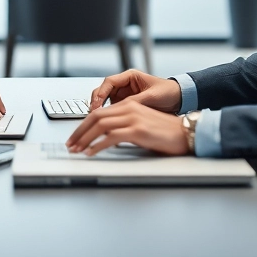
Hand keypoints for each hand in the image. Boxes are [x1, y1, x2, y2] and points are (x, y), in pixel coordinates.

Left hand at [65, 101, 188, 155]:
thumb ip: (125, 126)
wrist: (186, 133)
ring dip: (84, 139)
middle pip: (96, 117)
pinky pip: (111, 137)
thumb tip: (106, 138)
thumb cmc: (166, 132)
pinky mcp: (138, 130)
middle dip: (79, 132)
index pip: (99, 112)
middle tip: (70, 144)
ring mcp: (133, 118)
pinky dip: (98, 145)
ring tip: (76, 150)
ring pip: (100, 125)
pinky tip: (91, 152)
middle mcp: (129, 108)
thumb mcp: (142, 124)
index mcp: (129, 105)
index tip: (75, 137)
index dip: (83, 125)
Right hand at [88, 69, 181, 112]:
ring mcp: (124, 95)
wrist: (180, 99)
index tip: (97, 104)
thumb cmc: (169, 93)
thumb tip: (120, 109)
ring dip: (101, 110)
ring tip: (97, 120)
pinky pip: (113, 109)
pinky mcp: (126, 105)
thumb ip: (136, 101)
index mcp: (130, 76)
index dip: (101, 93)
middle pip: (103, 91)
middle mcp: (125, 85)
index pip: (109, 82)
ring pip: (106, 101)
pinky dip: (108, 115)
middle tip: (93, 114)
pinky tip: (107, 123)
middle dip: (97, 102)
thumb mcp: (152, 96)